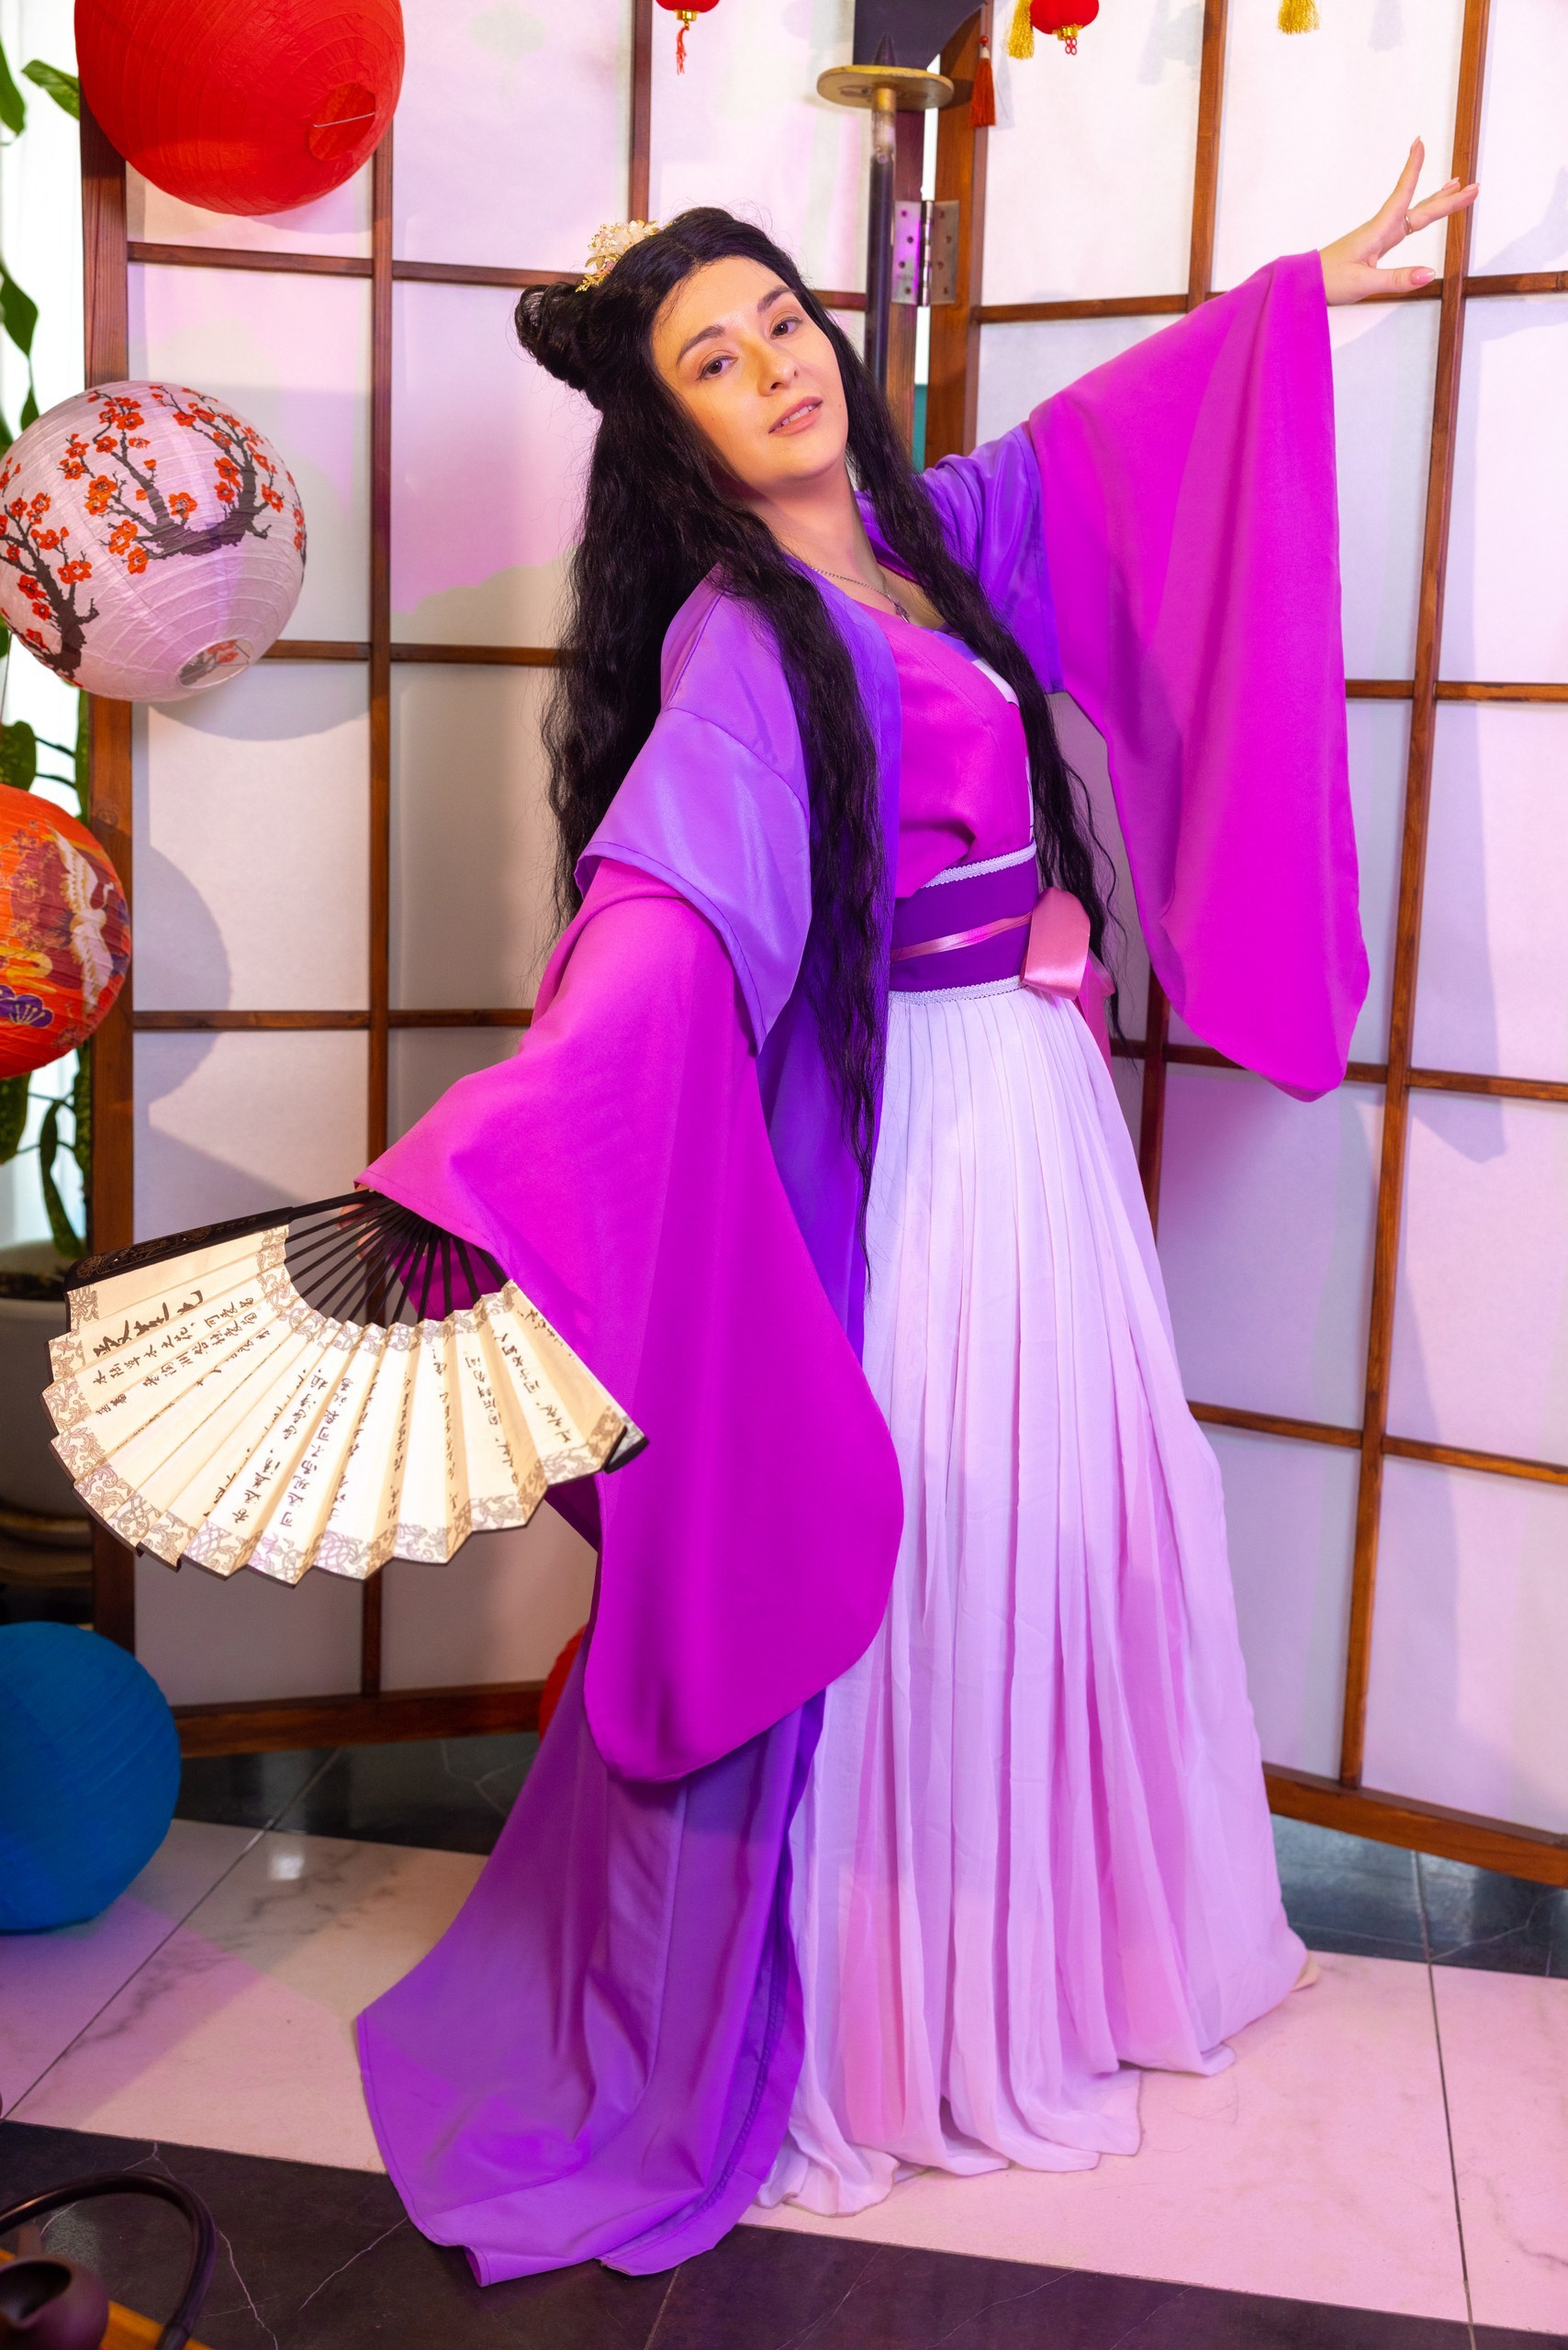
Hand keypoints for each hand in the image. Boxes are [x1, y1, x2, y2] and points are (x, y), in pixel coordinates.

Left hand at [1319, 139, 1477, 305]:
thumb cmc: (1327, 282)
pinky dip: (1421, 216)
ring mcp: (1380, 237)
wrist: (1304, 285)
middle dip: (1447, 197)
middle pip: (1420, 208)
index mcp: (1378, 232)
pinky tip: (1427, 213)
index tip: (1419, 143)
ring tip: (1457, 186)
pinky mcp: (1377, 246)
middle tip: (1473, 185)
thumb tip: (1429, 273)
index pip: (1401, 195)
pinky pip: (1406, 226)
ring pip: (1415, 214)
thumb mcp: (1363, 283)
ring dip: (1438, 201)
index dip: (1412, 170)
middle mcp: (1381, 229)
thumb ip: (1396, 279)